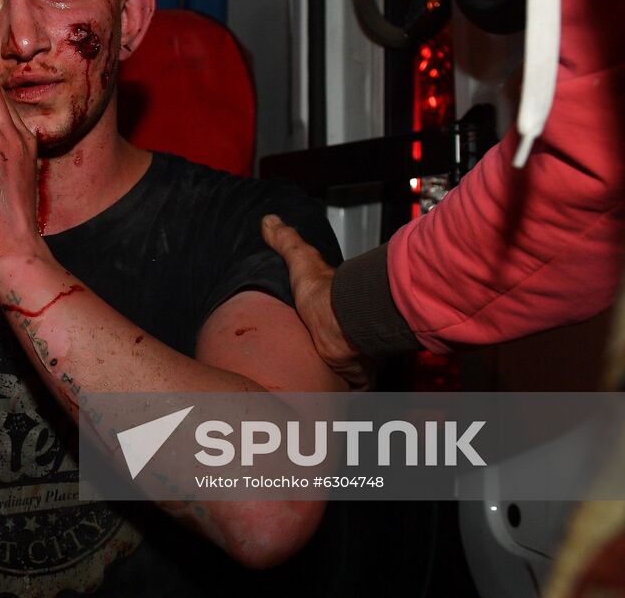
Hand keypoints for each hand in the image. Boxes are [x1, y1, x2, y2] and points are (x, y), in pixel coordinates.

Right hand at [261, 215, 370, 389]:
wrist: (343, 324)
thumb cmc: (325, 296)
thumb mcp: (301, 261)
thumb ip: (287, 241)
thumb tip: (270, 220)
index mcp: (334, 313)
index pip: (328, 321)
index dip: (319, 326)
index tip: (306, 331)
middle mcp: (347, 337)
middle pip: (336, 352)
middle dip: (325, 358)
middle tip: (303, 364)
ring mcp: (352, 360)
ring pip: (344, 375)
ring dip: (333, 382)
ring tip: (309, 388)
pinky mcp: (355, 380)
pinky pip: (350, 393)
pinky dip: (342, 400)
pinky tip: (327, 404)